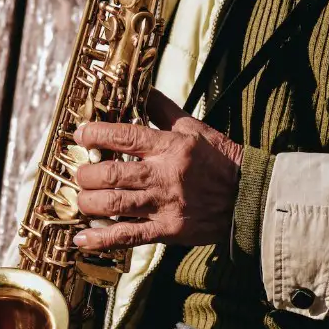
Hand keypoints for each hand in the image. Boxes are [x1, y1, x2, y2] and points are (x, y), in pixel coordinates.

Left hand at [72, 90, 243, 250]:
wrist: (248, 198)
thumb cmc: (220, 160)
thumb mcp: (195, 128)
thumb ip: (164, 111)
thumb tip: (142, 90)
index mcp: (170, 147)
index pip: (124, 136)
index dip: (95, 134)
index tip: (80, 134)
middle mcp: (163, 175)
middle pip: (110, 173)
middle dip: (86, 174)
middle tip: (80, 173)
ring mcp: (164, 205)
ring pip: (113, 204)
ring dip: (88, 202)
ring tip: (82, 199)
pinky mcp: (166, 231)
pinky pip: (127, 236)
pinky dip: (101, 238)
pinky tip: (82, 238)